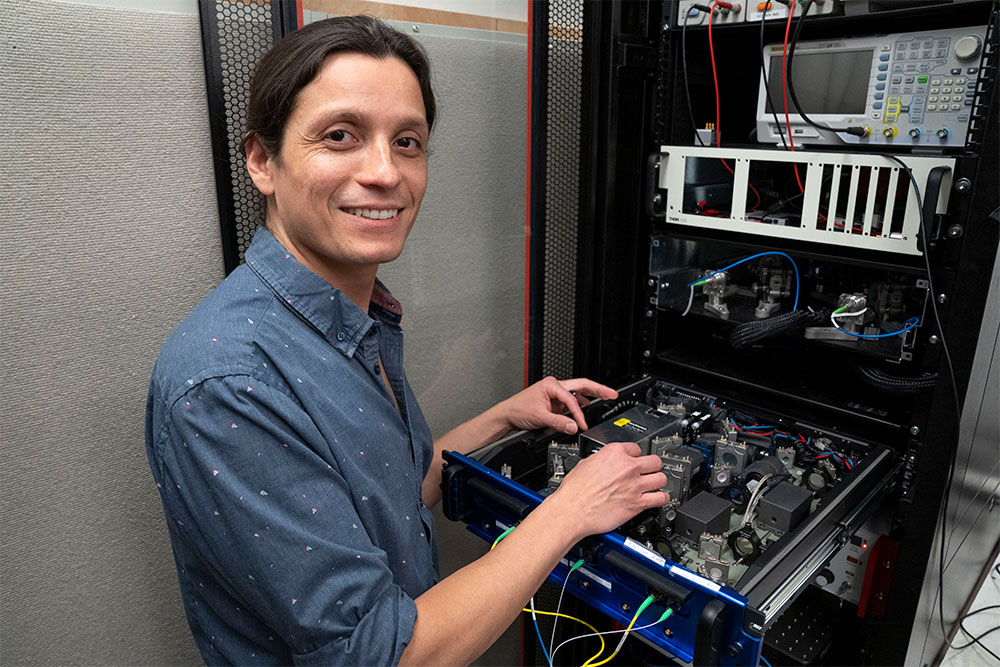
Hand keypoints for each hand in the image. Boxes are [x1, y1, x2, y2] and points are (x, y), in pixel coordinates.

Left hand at [498, 377, 617, 434]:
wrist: (508, 415)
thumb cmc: (518, 410)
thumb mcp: (540, 417)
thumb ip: (558, 423)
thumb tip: (574, 427)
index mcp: (552, 385)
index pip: (572, 399)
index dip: (578, 414)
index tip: (582, 425)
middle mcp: (554, 386)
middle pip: (582, 385)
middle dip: (598, 389)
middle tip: (613, 393)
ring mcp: (555, 393)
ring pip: (578, 390)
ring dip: (592, 394)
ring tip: (606, 396)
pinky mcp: (554, 400)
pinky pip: (572, 398)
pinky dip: (581, 402)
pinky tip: (587, 404)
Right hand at [548, 442, 667, 537]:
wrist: (572, 510)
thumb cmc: (574, 491)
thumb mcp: (584, 463)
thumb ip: (600, 460)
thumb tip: (604, 462)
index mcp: (614, 453)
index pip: (636, 448)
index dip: (635, 455)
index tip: (634, 460)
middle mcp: (627, 467)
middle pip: (654, 461)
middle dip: (652, 466)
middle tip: (649, 471)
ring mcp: (634, 485)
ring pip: (661, 478)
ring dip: (659, 481)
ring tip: (656, 484)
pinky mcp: (637, 503)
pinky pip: (661, 498)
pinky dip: (663, 498)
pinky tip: (660, 498)